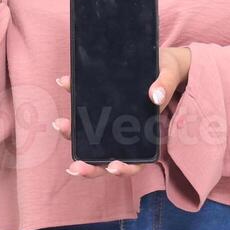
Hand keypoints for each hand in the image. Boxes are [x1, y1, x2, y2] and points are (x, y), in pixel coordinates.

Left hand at [52, 46, 190, 177]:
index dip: (124, 169)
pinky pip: (88, 109)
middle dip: (90, 167)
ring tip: (60, 125)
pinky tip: (64, 84)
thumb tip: (154, 96)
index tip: (112, 167)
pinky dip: (76, 99)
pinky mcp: (103, 105)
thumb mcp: (169, 75)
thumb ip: (165, 85)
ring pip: (92, 139)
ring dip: (74, 137)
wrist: (161, 60)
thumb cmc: (168, 73)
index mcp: (147, 135)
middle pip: (107, 160)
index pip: (136, 162)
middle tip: (75, 166)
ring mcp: (112, 121)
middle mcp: (126, 134)